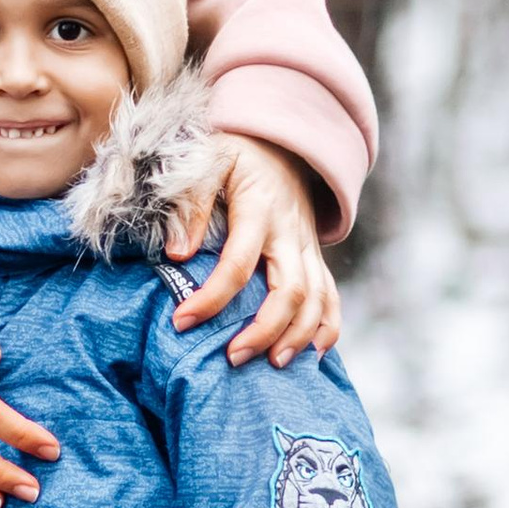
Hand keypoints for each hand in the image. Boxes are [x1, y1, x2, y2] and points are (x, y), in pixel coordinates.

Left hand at [167, 136, 338, 365]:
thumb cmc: (234, 154)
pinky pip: (331, 295)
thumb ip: (192, 204)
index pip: (238, 262)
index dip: (212, 297)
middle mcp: (291, 232)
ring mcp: (308, 246)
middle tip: (233, 358)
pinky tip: (314, 354)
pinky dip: (328, 326)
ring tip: (274, 365)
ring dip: (298, 335)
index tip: (182, 322)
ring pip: (317, 298)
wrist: (280, 141)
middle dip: (264, 330)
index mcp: (260, 209)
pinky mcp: (315, 255)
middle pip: (290, 290)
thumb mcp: (208, 162)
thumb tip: (177, 254)